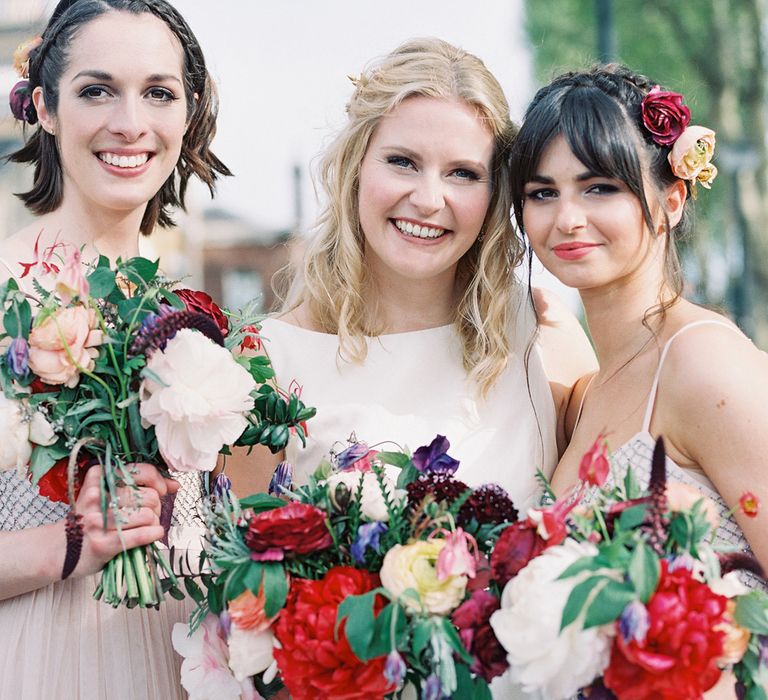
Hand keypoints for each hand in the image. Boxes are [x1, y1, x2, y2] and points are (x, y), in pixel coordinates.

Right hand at [67, 463, 178, 578]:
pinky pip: (141, 534)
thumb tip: (175, 484)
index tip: (162, 490)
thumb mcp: (108, 495)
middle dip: (156, 507)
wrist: (59, 549)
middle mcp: (97, 496)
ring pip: (148, 515)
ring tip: (146, 527)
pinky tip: (154, 534)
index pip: (142, 471)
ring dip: (154, 523)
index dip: (159, 481)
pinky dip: (154, 534)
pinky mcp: (102, 543)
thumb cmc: (91, 519)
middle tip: (149, 515)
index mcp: (100, 478)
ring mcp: (98, 520)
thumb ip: (139, 486)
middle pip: (149, 496)